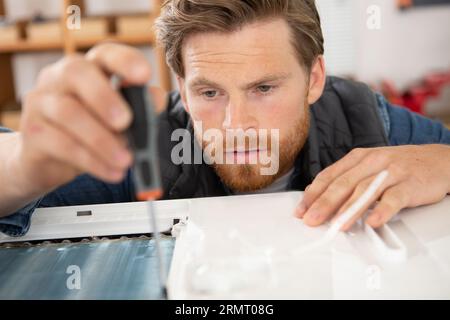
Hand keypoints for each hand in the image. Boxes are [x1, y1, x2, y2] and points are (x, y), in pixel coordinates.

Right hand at [14, 43, 165, 193]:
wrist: (49, 160)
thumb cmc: (91, 131)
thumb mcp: (118, 118)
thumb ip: (139, 107)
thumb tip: (156, 99)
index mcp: (88, 68)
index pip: (104, 54)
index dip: (124, 61)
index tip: (144, 75)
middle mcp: (59, 78)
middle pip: (76, 73)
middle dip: (104, 97)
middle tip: (125, 122)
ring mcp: (41, 102)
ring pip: (68, 113)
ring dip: (102, 140)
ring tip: (126, 160)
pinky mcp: (32, 132)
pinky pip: (62, 144)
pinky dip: (92, 161)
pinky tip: (113, 172)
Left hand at [295, 145, 449, 230]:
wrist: (438, 160)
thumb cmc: (398, 167)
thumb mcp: (369, 167)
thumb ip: (347, 181)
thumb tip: (319, 199)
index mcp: (358, 158)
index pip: (329, 176)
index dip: (313, 194)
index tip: (300, 211)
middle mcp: (372, 162)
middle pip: (343, 184)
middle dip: (324, 204)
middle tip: (311, 221)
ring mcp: (391, 172)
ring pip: (365, 190)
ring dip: (349, 209)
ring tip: (336, 226)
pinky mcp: (410, 184)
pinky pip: (395, 198)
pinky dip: (383, 210)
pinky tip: (373, 222)